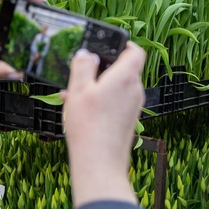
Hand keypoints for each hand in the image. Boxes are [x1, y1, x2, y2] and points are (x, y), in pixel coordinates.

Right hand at [62, 42, 145, 207]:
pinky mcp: (128, 120)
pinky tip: (78, 110)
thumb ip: (83, 66)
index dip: (122, 44)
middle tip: (80, 74)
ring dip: (96, 86)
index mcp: (126, 77)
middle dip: (101, 69)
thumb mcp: (79, 90)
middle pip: (123, 69)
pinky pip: (115, 102)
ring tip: (72, 95)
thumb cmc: (90, 126)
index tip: (104, 46)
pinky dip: (100, 101)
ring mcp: (133, 107)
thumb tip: (87, 53)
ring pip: (116, 87)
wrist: (100, 164)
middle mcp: (135, 90)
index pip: (135, 50)